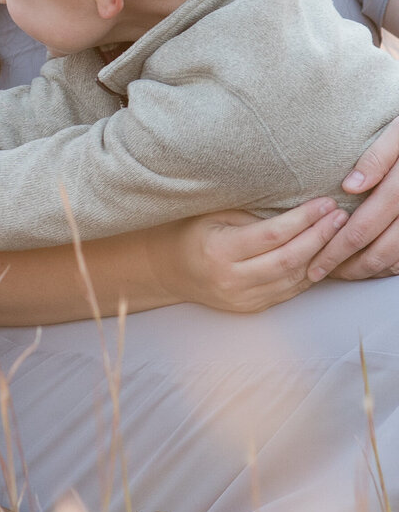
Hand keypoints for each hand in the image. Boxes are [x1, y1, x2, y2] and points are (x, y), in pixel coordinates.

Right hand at [164, 198, 347, 312]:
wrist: (170, 270)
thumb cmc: (192, 232)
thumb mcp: (215, 214)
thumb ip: (253, 215)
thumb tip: (297, 206)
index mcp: (219, 251)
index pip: (272, 235)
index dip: (304, 219)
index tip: (325, 203)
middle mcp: (232, 280)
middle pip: (289, 259)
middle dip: (319, 236)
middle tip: (340, 216)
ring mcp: (243, 298)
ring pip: (294, 278)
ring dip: (320, 255)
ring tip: (337, 233)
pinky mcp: (253, 308)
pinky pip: (290, 291)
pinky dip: (309, 272)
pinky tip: (321, 254)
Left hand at [308, 111, 398, 279]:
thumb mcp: (397, 134)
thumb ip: (376, 158)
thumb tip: (351, 186)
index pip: (363, 227)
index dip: (335, 249)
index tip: (314, 263)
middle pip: (378, 250)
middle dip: (346, 266)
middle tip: (319, 273)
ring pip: (395, 259)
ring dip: (367, 270)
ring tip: (340, 272)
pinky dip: (389, 266)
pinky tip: (370, 265)